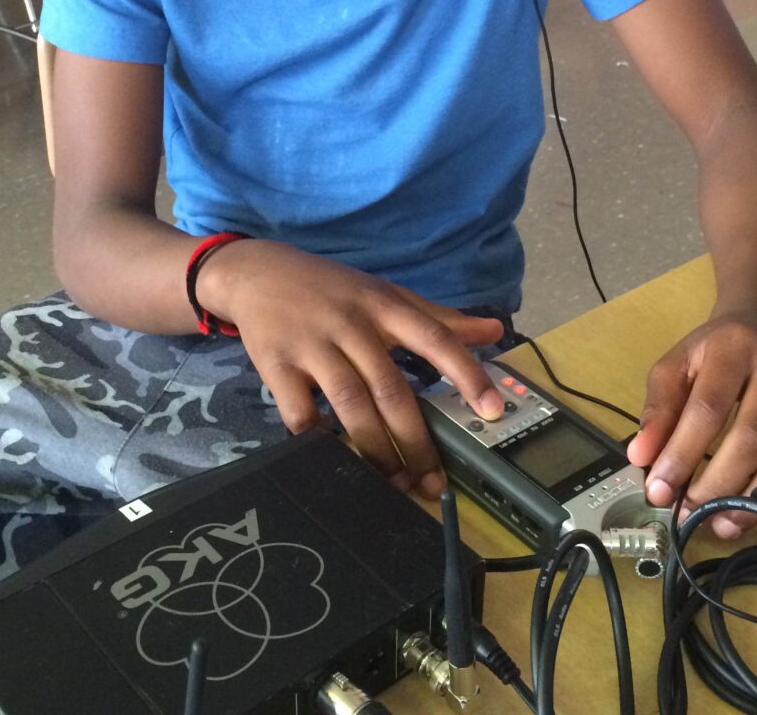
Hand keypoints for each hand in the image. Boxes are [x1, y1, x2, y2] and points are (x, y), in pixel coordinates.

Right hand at [199, 239, 504, 497]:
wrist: (261, 272)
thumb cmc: (335, 290)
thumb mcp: (388, 295)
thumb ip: (441, 319)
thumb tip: (495, 329)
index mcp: (386, 307)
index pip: (436, 339)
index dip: (467, 374)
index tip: (492, 410)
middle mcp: (353, 325)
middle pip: (392, 388)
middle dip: (415, 441)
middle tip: (432, 482)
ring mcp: (313, 345)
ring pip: (351, 404)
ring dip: (375, 450)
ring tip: (392, 482)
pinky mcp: (277, 364)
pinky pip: (300, 412)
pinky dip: (318, 441)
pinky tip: (335, 462)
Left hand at [625, 312, 756, 538]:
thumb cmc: (715, 353)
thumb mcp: (677, 366)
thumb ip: (658, 408)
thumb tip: (641, 456)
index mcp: (734, 347)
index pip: (707, 407)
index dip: (682, 453)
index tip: (660, 491)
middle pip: (754, 434)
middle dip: (720, 482)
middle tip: (693, 513)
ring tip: (728, 524)